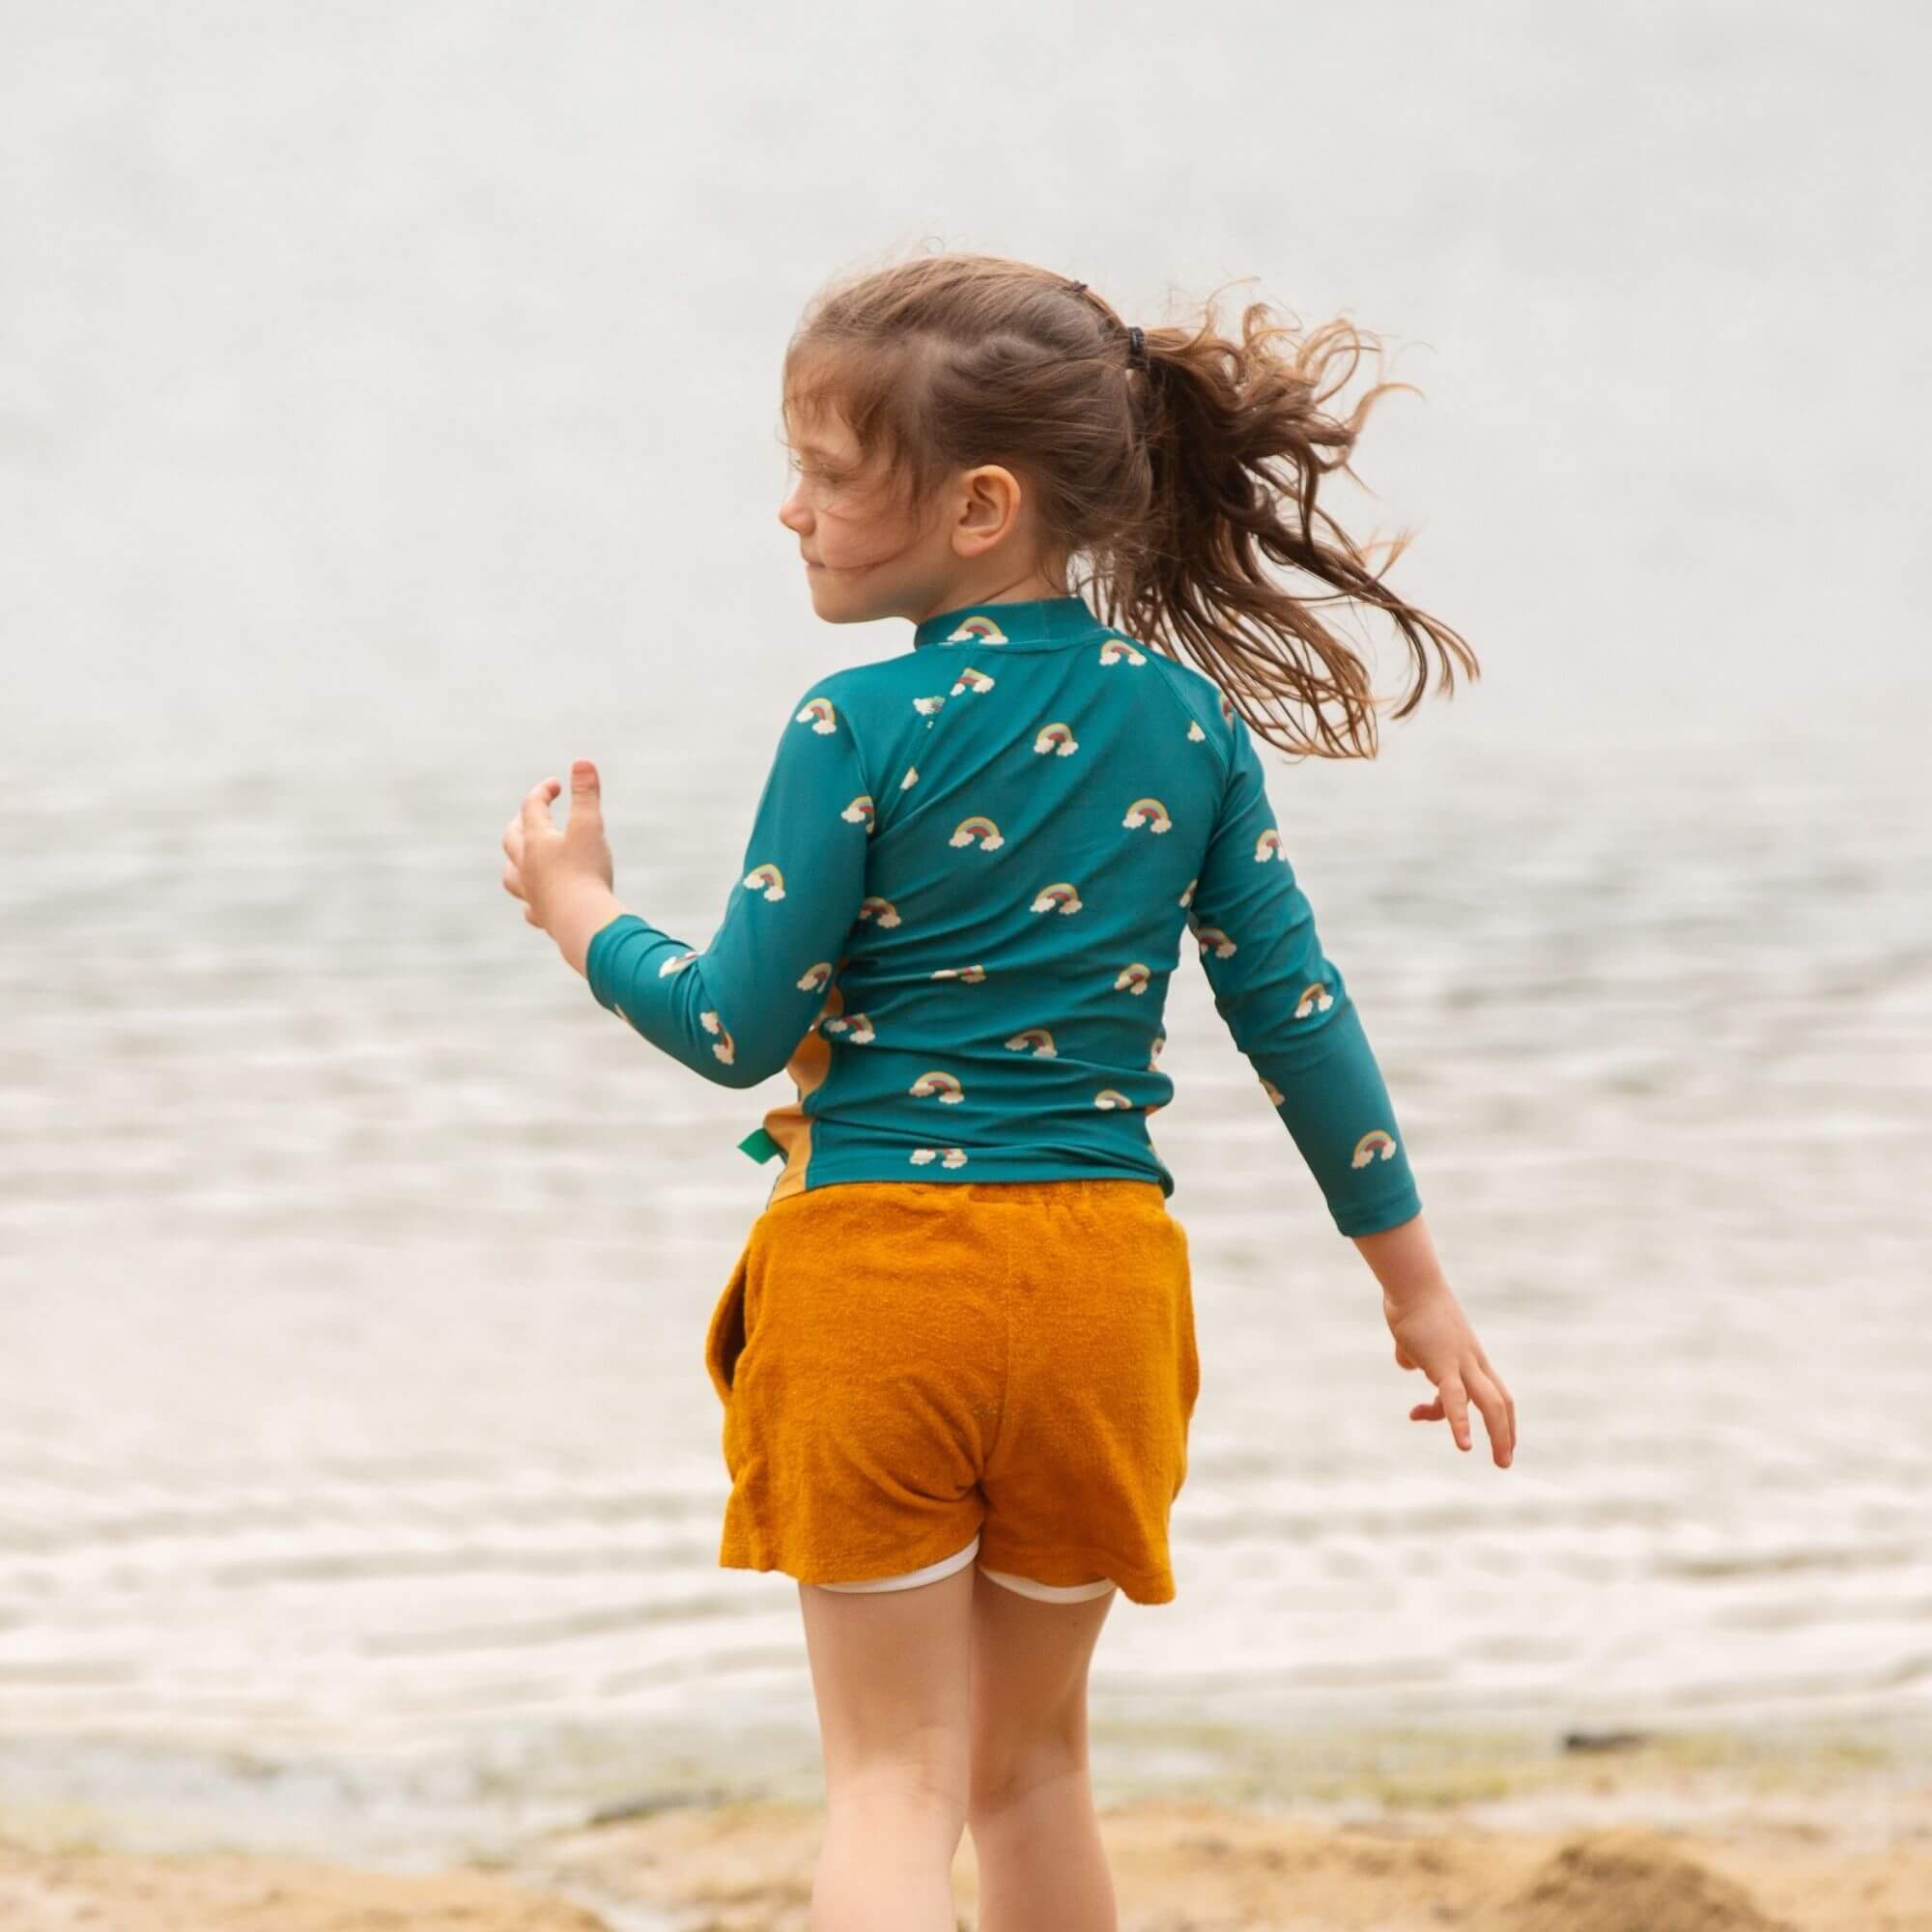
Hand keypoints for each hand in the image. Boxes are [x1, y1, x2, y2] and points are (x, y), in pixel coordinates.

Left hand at [501, 760, 614, 933]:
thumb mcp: (591, 827)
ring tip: (523, 858)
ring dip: (515, 862)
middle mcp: (526, 865)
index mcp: (536, 840)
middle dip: (521, 822)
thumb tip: (582, 761)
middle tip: (533, 815)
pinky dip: (531, 901)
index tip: (556, 785)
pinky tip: (536, 901)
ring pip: (511, 874)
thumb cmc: (587, 872)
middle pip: (512, 838)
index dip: (543, 792)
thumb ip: (586, 794)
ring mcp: (531, 893)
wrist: (583, 922)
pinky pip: (529, 908)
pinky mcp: (542, 917)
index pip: (532, 806)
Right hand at [1385, 1282, 1515, 1466]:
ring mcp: (1461, 1362)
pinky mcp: (1443, 1364)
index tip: (1486, 1438)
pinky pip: (1456, 1399)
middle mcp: (1472, 1361)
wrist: (1412, 1283)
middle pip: (1501, 1401)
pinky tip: (1463, 1445)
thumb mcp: (1415, 1337)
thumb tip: (1407, 1363)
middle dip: (1506, 1433)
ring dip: (1500, 1435)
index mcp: (1468, 1356)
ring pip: (1491, 1404)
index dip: (1496, 1418)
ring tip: (1502, 1463)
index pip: (1490, 1392)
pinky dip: (1461, 1423)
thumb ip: (1415, 1353)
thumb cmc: (1411, 1305)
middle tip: (1505, 1460)